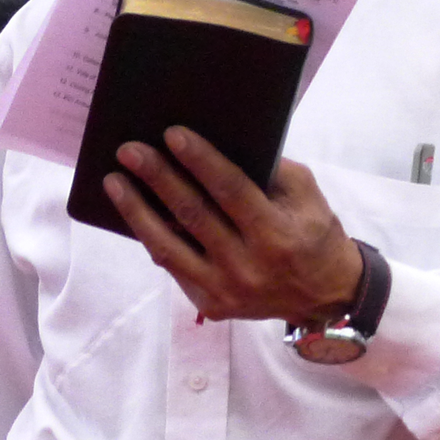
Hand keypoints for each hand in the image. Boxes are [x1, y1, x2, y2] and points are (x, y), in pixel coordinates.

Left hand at [104, 131, 362, 323]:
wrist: (324, 296)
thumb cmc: (316, 234)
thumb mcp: (309, 197)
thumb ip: (273, 172)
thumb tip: (223, 146)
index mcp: (277, 234)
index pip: (231, 190)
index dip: (200, 161)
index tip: (172, 134)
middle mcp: (248, 265)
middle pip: (193, 215)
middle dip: (158, 178)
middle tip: (129, 150)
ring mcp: (224, 290)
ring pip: (169, 246)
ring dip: (137, 210)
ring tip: (115, 182)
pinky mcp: (209, 305)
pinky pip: (172, 267)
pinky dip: (151, 238)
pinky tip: (135, 214)